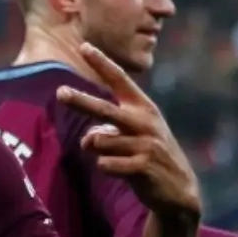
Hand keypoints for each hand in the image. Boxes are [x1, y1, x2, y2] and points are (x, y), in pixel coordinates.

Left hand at [56, 43, 200, 222]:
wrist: (178, 190)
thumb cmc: (147, 156)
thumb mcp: (131, 137)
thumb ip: (106, 132)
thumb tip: (88, 140)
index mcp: (143, 108)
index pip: (120, 80)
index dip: (102, 63)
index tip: (83, 46)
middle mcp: (145, 122)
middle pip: (105, 110)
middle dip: (81, 101)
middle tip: (59, 93)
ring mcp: (145, 144)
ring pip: (101, 142)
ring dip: (97, 149)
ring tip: (113, 156)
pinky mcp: (143, 166)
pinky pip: (107, 164)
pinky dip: (105, 166)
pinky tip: (119, 170)